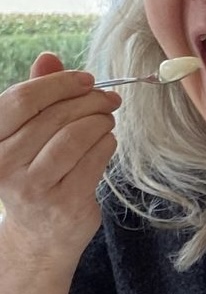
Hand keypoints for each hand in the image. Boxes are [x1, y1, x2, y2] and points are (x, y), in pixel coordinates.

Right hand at [0, 52, 120, 265]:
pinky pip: (95, 157)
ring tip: (106, 120)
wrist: (38, 236)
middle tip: (108, 99)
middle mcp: (5, 165)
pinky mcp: (65, 203)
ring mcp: (34, 187)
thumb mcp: (26, 134)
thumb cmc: (34, 174)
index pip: (23, 99)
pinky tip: (106, 142)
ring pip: (78, 135)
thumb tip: (48, 57)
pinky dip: (108, 143)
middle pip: (56, 115)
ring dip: (101, 121)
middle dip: (90, 100)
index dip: (60, 83)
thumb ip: (36, 95)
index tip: (87, 80)